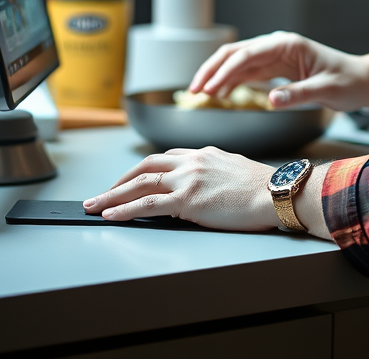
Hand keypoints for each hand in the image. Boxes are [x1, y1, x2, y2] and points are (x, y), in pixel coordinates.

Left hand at [82, 147, 278, 230]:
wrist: (275, 192)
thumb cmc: (262, 187)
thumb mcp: (234, 170)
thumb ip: (214, 172)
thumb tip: (205, 186)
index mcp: (204, 154)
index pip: (165, 157)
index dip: (143, 170)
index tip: (130, 180)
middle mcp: (192, 161)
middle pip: (146, 166)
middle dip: (120, 180)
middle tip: (102, 193)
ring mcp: (188, 178)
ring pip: (140, 183)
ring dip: (112, 195)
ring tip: (93, 205)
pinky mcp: (188, 199)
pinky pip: (147, 204)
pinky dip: (125, 209)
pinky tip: (111, 214)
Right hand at [189, 31, 368, 111]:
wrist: (361, 81)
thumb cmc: (348, 82)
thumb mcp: (326, 91)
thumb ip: (299, 94)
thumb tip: (271, 100)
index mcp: (288, 44)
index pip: (248, 53)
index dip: (224, 69)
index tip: (208, 86)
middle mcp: (278, 45)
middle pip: (236, 53)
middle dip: (213, 69)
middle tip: (195, 89)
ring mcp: (275, 55)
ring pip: (238, 62)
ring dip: (218, 75)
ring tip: (201, 94)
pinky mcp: (276, 67)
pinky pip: (247, 72)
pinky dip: (231, 81)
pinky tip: (219, 93)